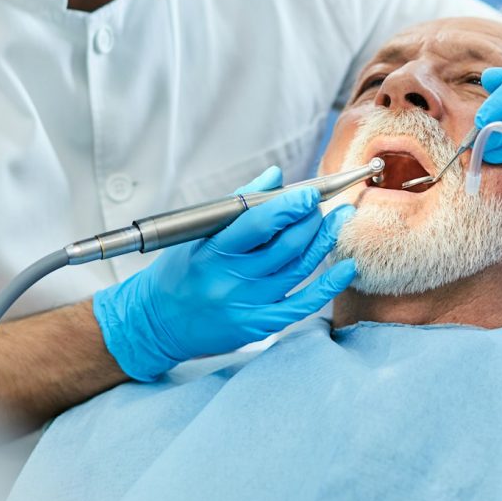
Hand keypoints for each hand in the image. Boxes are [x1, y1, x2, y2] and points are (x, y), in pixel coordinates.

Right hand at [93, 166, 355, 380]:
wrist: (156, 323)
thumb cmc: (178, 271)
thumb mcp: (198, 234)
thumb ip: (239, 203)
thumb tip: (275, 175)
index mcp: (211, 252)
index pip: (256, 225)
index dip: (288, 207)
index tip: (311, 193)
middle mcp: (229, 280)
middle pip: (285, 246)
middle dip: (311, 220)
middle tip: (326, 204)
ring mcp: (246, 306)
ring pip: (298, 269)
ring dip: (323, 242)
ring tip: (338, 220)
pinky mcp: (257, 326)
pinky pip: (301, 304)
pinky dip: (327, 285)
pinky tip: (345, 267)